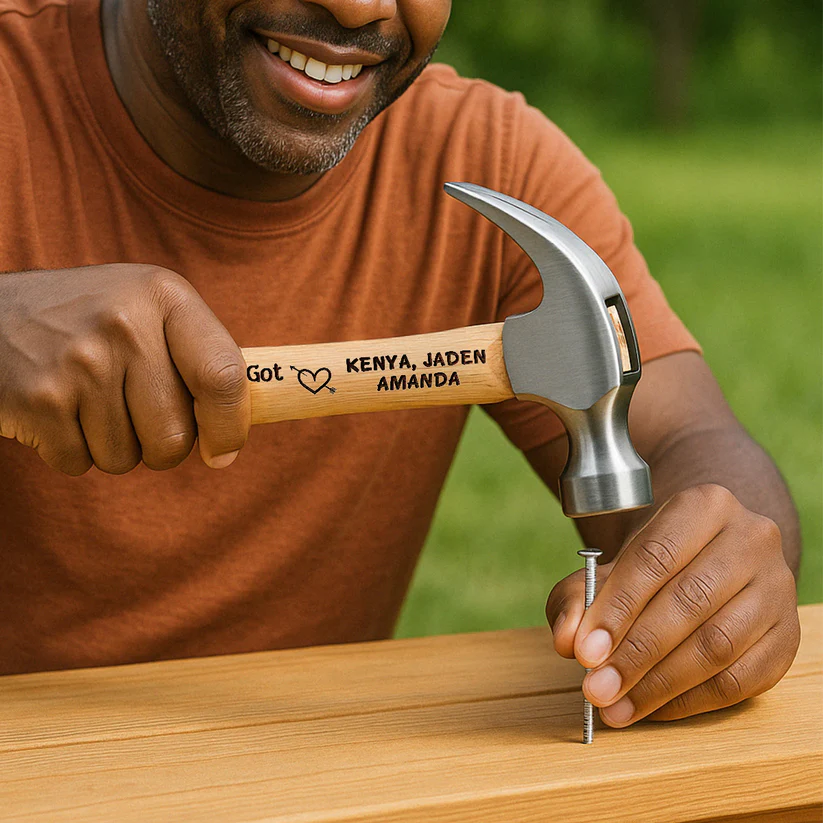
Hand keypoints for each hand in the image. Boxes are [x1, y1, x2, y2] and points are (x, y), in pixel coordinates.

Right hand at [0, 265, 249, 473]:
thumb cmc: (86, 322)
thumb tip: (231, 442)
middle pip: (175, 436)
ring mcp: (78, 362)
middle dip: (160, 444)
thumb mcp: (145, 311)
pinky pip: (79, 463)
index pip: (224, 376)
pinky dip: (70, 449)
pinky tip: (55, 407)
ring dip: (110, 445)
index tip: (225, 449)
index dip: (232, 425)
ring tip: (85, 399)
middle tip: (131, 412)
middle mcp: (124, 324)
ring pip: (126, 458)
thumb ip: (196, 359)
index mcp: (164, 296)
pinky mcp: (37, 400)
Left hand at [546, 484, 799, 724]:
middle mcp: (750, 539)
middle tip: (597, 688)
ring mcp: (776, 588)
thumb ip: (575, 596)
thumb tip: (566, 639)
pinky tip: (653, 706)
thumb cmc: (652, 564)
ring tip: (617, 706)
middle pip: (688, 603)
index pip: (655, 558)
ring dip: (660, 684)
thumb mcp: (606, 566)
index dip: (617, 609)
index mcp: (704, 506)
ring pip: (717, 645)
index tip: (584, 652)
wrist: (711, 558)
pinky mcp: (787, 636)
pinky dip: (691, 700)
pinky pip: (740, 679)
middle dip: (636, 653)